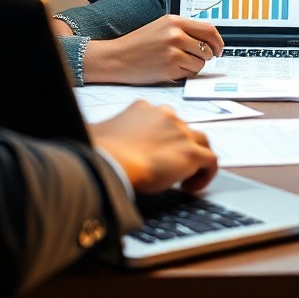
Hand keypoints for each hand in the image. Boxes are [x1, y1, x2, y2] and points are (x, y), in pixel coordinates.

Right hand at [82, 15, 224, 83]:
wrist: (117, 58)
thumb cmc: (138, 44)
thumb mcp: (161, 27)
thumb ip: (184, 30)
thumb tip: (209, 39)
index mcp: (174, 21)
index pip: (209, 29)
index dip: (218, 41)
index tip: (219, 48)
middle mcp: (175, 34)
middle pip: (208, 47)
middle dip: (207, 56)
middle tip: (199, 58)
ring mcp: (173, 51)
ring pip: (201, 62)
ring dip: (194, 66)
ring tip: (178, 63)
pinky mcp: (170, 67)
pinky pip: (190, 73)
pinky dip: (185, 74)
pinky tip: (171, 69)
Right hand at [90, 100, 218, 192]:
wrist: (113, 162)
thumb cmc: (100, 150)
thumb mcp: (95, 133)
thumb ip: (98, 133)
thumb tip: (87, 135)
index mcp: (144, 109)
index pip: (161, 120)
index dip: (161, 139)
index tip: (154, 155)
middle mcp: (166, 116)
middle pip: (182, 130)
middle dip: (178, 147)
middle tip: (168, 168)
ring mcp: (182, 132)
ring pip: (200, 141)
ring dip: (195, 158)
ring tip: (183, 178)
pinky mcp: (192, 152)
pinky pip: (211, 161)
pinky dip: (205, 174)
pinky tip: (189, 188)